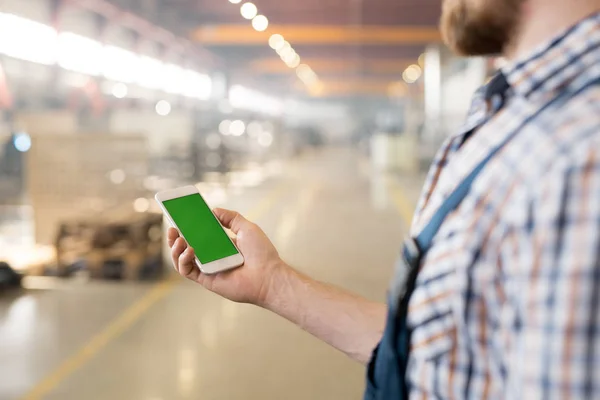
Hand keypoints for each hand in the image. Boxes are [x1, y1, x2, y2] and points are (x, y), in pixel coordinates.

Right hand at [168, 208, 284, 304]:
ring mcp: (208, 269)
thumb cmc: (262, 253)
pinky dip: (183, 261)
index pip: (200, 235)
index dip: (188, 227)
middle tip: (173, 227)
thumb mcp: (247, 228)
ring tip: (178, 238)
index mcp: (221, 245)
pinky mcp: (206, 280)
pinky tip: (189, 250)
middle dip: (176, 237)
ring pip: (182, 260)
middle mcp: (212, 257)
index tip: (180, 216)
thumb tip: (214, 210)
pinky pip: (187, 271)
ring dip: (175, 249)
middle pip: (186, 247)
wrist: (268, 276)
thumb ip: (231, 217)